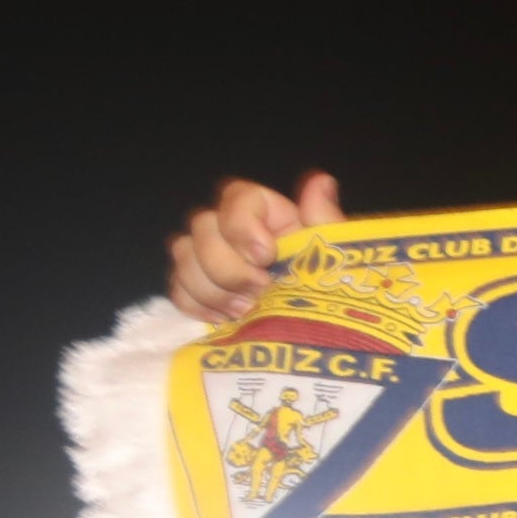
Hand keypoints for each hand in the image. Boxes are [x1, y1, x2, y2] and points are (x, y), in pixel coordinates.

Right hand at [169, 171, 345, 323]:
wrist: (323, 335)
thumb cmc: (333, 292)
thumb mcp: (339, 258)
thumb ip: (325, 222)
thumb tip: (321, 182)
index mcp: (269, 216)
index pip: (236, 195)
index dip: (241, 224)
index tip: (265, 256)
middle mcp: (234, 231)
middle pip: (202, 225)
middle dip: (227, 266)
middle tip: (258, 292)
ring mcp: (213, 260)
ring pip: (183, 254)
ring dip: (211, 287)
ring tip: (245, 311)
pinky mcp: (202, 292)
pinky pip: (177, 288)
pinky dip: (196, 305)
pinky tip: (226, 319)